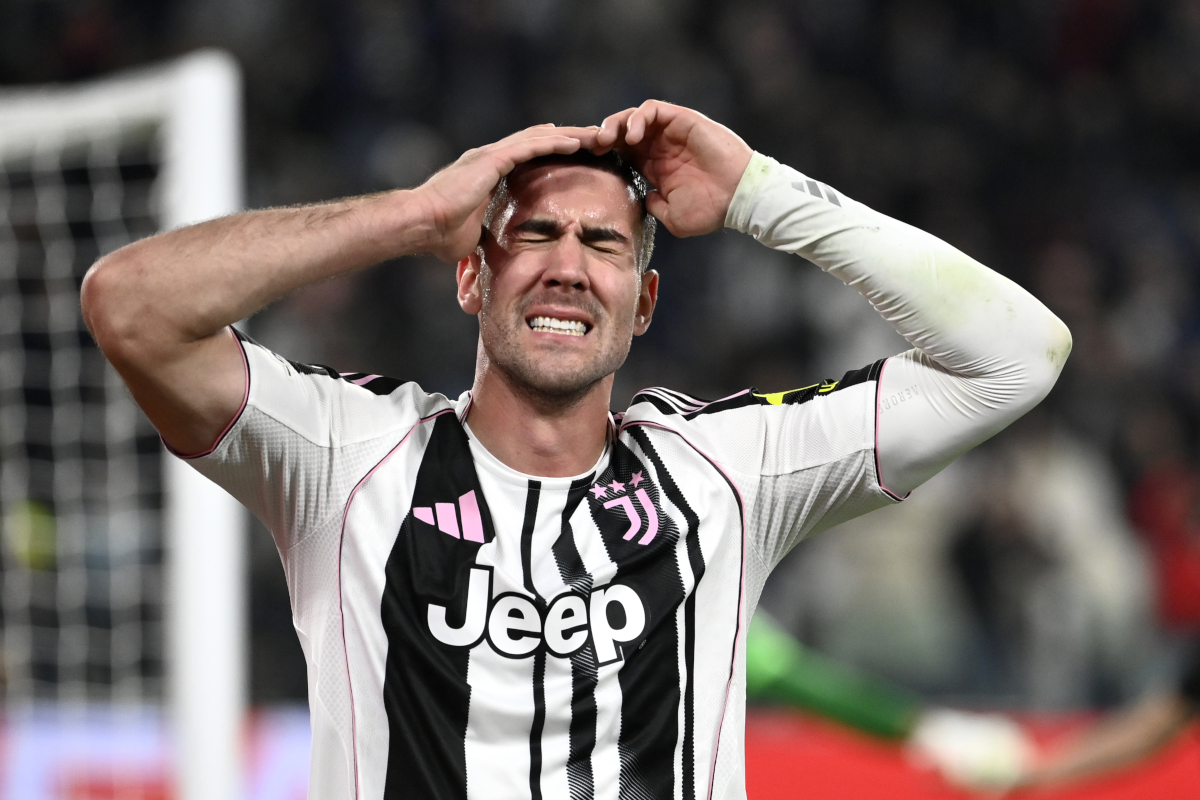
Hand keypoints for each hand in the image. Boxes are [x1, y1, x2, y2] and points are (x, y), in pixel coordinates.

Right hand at [414, 124, 599, 261]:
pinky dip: (554, 143)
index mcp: (486, 172)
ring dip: (568, 137)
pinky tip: (575, 143)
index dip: (550, 151)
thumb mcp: (473, 233)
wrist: (423, 225)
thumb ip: (487, 233)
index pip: (526, 155)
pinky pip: (530, 147)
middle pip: (537, 140)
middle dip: (567, 138)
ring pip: (539, 138)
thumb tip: (492, 253)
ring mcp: (491, 155)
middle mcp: (489, 157)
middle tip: (594, 138)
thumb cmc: (441, 234)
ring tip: (594, 136)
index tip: (574, 153)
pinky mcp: (492, 159)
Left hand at [596, 100, 752, 237]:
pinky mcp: (682, 120)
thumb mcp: (672, 218)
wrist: (738, 197)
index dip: (604, 155)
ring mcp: (670, 132)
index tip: (591, 164)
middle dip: (603, 136)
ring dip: (615, 124)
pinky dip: (637, 118)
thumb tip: (643, 197)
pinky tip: (631, 136)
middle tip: (593, 148)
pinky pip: (652, 109)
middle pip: (621, 131)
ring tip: (607, 139)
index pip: (621, 153)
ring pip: (633, 116)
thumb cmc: (711, 210)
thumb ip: (654, 207)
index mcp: (654, 167)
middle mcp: (660, 147)